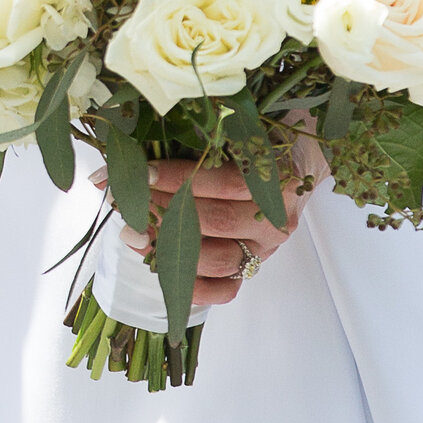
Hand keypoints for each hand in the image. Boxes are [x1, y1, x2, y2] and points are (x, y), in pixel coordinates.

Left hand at [134, 154, 308, 309]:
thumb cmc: (257, 143)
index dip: (179, 178)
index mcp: (277, 180)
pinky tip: (156, 263)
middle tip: (128, 200)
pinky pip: (224, 290)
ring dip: (170, 247)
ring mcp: (263, 249)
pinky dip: (190, 285)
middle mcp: (274, 219)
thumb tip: (138, 149)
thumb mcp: (237, 132)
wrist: (294, 163)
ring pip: (218, 259)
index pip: (225, 182)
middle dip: (165, 210)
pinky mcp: (251, 269)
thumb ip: (198, 140)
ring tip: (134, 230)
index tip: (143, 172)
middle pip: (217, 221)